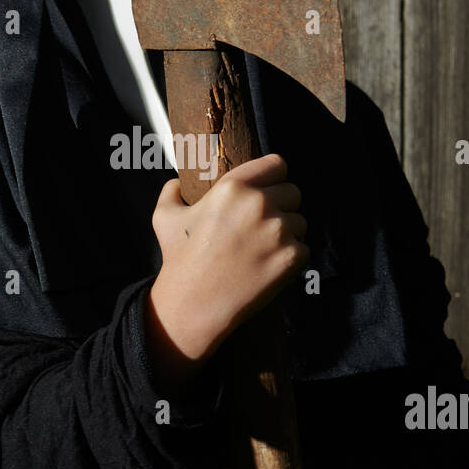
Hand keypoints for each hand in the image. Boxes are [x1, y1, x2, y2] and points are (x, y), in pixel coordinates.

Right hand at [145, 154, 308, 386]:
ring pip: (300, 222)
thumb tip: (175, 183)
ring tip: (264, 248)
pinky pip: (304, 248)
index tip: (270, 187)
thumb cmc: (180, 259)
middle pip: (293, 192)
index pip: (276, 164)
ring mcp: (278, 231)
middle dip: (282, 206)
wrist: (195, 304)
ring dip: (288, 233)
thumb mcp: (165, 218)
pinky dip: (291, 257)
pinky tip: (270, 265)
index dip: (275, 176)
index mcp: (233, 187)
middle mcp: (259, 204)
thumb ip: (170, 193)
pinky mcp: (291, 257)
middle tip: (264, 225)